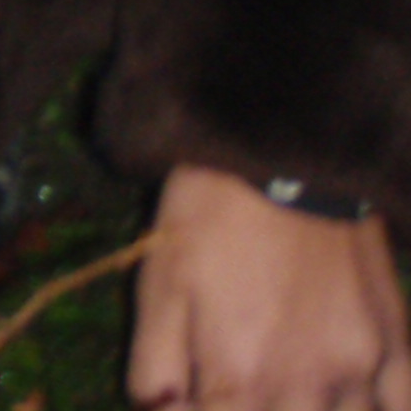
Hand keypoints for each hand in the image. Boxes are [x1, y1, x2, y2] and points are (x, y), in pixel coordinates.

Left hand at [129, 164, 410, 410]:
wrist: (281, 158)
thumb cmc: (207, 219)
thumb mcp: (160, 285)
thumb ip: (156, 364)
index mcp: (241, 378)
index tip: (203, 397)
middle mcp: (308, 388)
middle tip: (248, 388)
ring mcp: (363, 373)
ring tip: (290, 392)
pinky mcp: (399, 348)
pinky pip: (401, 407)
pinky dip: (381, 408)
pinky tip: (353, 395)